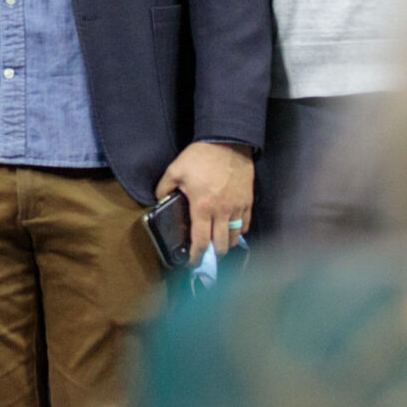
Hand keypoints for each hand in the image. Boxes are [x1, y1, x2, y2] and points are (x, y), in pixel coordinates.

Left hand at [156, 142, 252, 262]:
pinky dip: (239, 232)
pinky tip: (231, 230)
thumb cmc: (200, 157)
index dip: (195, 256)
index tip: (191, 263)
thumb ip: (163, 188)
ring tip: (218, 244)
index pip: (200, 241)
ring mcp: (237, 208)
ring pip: (235, 238)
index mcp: (202, 207)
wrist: (228, 142)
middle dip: (212, 256)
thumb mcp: (175, 170)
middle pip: (220, 245)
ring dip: (226, 245)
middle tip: (205, 257)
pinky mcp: (248, 201)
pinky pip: (246, 225)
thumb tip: (159, 201)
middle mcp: (222, 212)